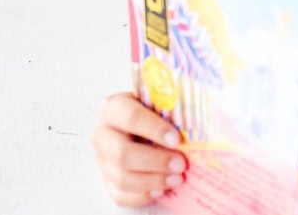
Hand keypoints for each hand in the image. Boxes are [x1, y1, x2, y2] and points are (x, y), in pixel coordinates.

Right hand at [92, 92, 186, 206]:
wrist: (135, 126)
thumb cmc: (151, 113)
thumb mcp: (157, 103)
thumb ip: (170, 109)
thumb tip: (196, 122)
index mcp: (113, 108)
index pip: (131, 118)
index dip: (155, 129)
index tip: (177, 140)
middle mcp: (103, 134)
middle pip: (123, 154)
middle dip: (156, 161)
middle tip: (181, 164)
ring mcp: (102, 160)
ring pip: (122, 178)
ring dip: (153, 180)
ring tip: (177, 178)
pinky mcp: (106, 180)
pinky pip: (120, 194)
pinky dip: (143, 195)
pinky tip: (161, 189)